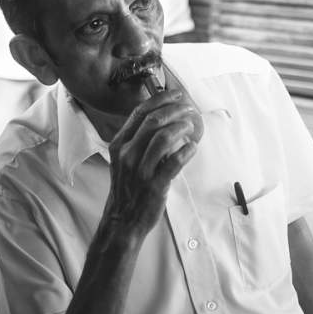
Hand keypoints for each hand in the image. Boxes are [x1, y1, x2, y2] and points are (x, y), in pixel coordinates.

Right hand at [105, 89, 203, 232]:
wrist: (123, 219)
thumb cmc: (127, 188)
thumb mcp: (123, 160)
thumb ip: (136, 141)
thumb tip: (160, 120)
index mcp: (119, 144)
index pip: (139, 112)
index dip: (160, 99)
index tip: (175, 94)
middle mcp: (127, 154)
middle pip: (153, 120)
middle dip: (175, 110)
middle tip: (189, 109)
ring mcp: (140, 170)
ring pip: (163, 138)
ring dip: (182, 128)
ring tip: (192, 126)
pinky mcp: (154, 185)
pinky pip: (174, 162)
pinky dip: (186, 151)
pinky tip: (193, 148)